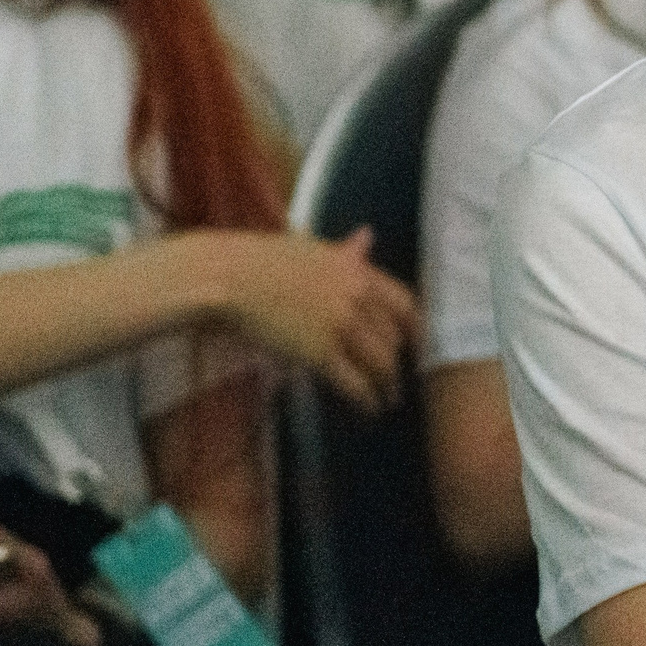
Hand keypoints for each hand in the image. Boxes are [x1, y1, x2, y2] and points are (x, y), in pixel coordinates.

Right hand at [213, 228, 420, 412]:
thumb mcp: (312, 248)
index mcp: (358, 269)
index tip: (417, 345)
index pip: (405, 303)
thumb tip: (368, 235)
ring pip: (381, 363)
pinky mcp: (320, 352)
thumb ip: (346, 251)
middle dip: (398, 362)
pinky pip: (355, 382)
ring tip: (387, 401)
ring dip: (388, 386)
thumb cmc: (261, 260)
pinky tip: (369, 410)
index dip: (416, 329)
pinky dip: (366, 399)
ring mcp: (340, 325)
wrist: (228, 277)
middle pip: (394, 337)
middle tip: (397, 379)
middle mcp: (357, 296)